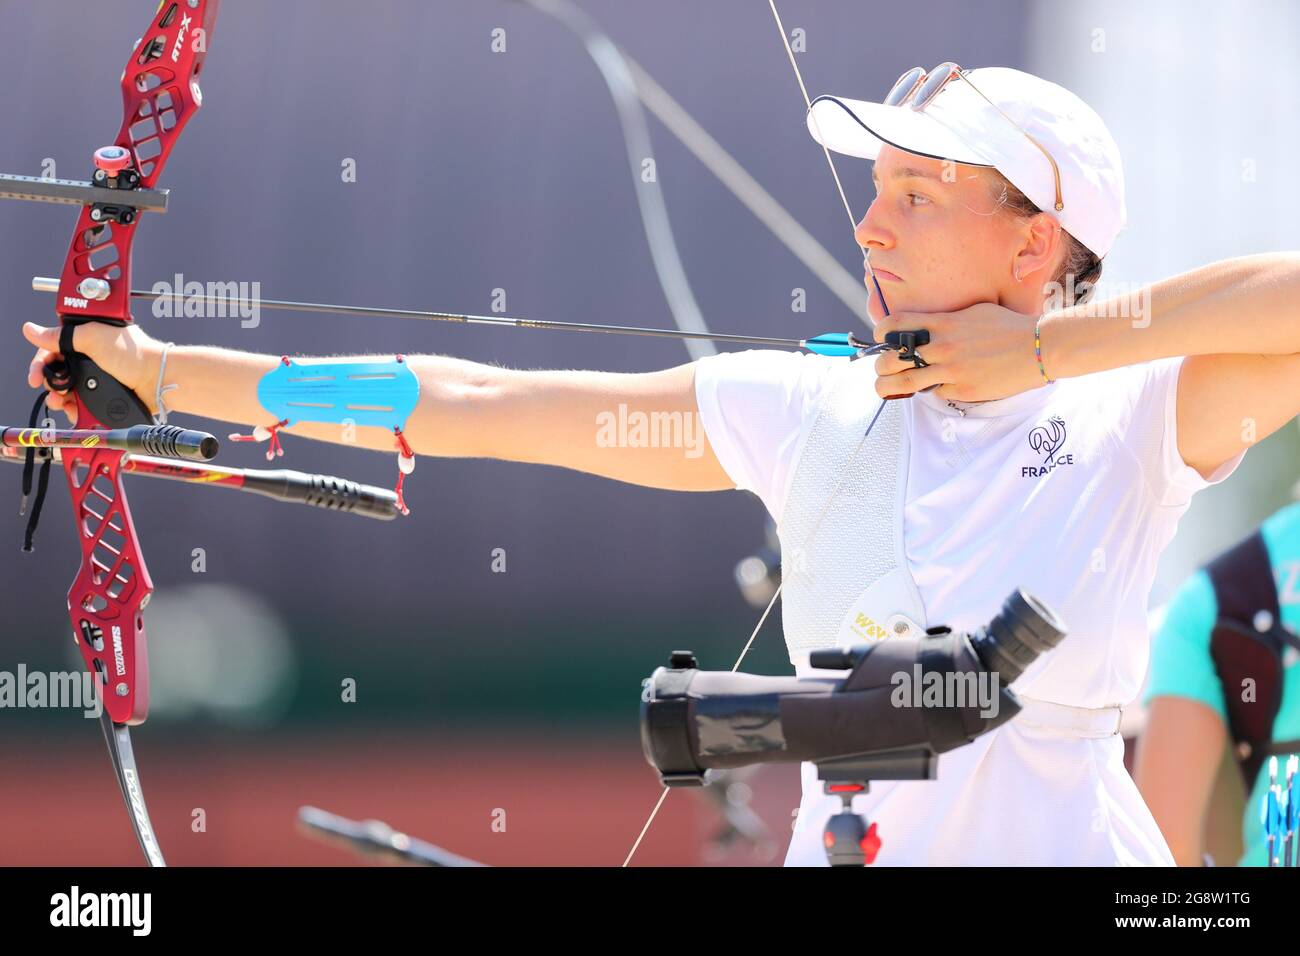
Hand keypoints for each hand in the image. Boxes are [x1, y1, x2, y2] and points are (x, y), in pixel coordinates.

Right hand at [23, 321, 161, 425]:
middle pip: (57, 372)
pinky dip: (73, 409)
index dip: (41, 362)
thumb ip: (61, 336)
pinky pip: (81, 404)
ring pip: (67, 390)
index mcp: (86, 339)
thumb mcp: (93, 337)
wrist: (158, 379)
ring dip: (58, 398)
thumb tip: (31, 330)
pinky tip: (72, 410)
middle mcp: (90, 358)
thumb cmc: (135, 355)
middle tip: (50, 391)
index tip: (34, 376)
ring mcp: (96, 379)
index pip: (53, 349)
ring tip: (59, 402)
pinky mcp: (103, 396)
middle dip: (49, 383)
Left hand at [870, 303, 1045, 402]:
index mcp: (943, 322)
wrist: (1038, 347)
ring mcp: (951, 370)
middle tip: (880, 369)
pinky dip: (934, 390)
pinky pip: (936, 393)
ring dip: (888, 387)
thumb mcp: (974, 311)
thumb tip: (923, 327)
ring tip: (884, 388)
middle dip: (879, 366)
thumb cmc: (1008, 327)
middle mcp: (942, 346)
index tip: (880, 338)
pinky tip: (943, 384)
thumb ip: (945, 320)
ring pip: (904, 384)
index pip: (895, 325)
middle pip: (891, 359)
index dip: (880, 333)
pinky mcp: (962, 390)